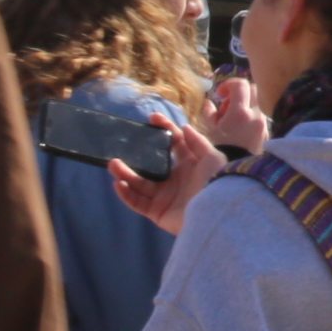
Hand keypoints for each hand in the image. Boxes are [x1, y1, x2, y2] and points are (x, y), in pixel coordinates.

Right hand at [112, 113, 225, 236]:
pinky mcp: (158, 212)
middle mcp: (176, 179)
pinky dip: (126, 194)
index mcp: (190, 164)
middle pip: (151, 166)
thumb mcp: (212, 157)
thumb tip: (184, 127)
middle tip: (121, 148)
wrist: (216, 211)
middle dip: (136, 157)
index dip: (165, 130)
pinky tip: (118, 183)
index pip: (175, 144)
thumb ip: (197, 142)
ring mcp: (166, 196)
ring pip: (140, 183)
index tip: (153, 118)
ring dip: (125, 174)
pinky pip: (137, 202)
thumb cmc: (218, 181)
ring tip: (113, 164)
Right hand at [203, 74, 268, 159]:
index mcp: (241, 113)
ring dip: (245, 104)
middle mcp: (257, 115)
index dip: (228, 84)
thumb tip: (209, 102)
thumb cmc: (219, 152)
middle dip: (238, 93)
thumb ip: (208, 114)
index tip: (219, 94)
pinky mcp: (268, 131)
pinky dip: (250, 115)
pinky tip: (239, 129)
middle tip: (225, 106)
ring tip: (231, 120)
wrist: (237, 173)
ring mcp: (264, 123)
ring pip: (258, 102)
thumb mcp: (208, 133)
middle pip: (253, 89)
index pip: (240, 84)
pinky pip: (261, 115)